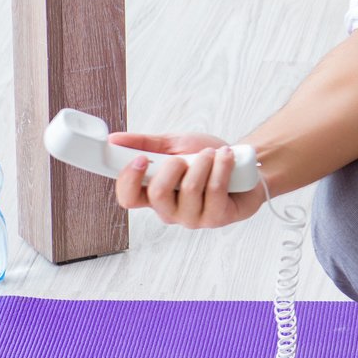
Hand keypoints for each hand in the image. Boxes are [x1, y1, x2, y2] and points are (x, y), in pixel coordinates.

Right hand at [107, 131, 267, 228]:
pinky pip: (214, 190)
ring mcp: (193, 218)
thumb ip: (144, 144)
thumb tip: (113, 139)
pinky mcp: (217, 218)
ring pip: (189, 190)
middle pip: (157, 194)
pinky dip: (221, 166)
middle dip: (174, 166)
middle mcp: (170, 211)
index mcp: (153, 194)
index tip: (141, 158)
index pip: (128, 198)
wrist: (243, 164)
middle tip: (187, 156)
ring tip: (213, 153)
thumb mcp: (174, 145)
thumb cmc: (206, 158)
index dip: (128, 179)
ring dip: (203, 162)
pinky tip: (226, 157)